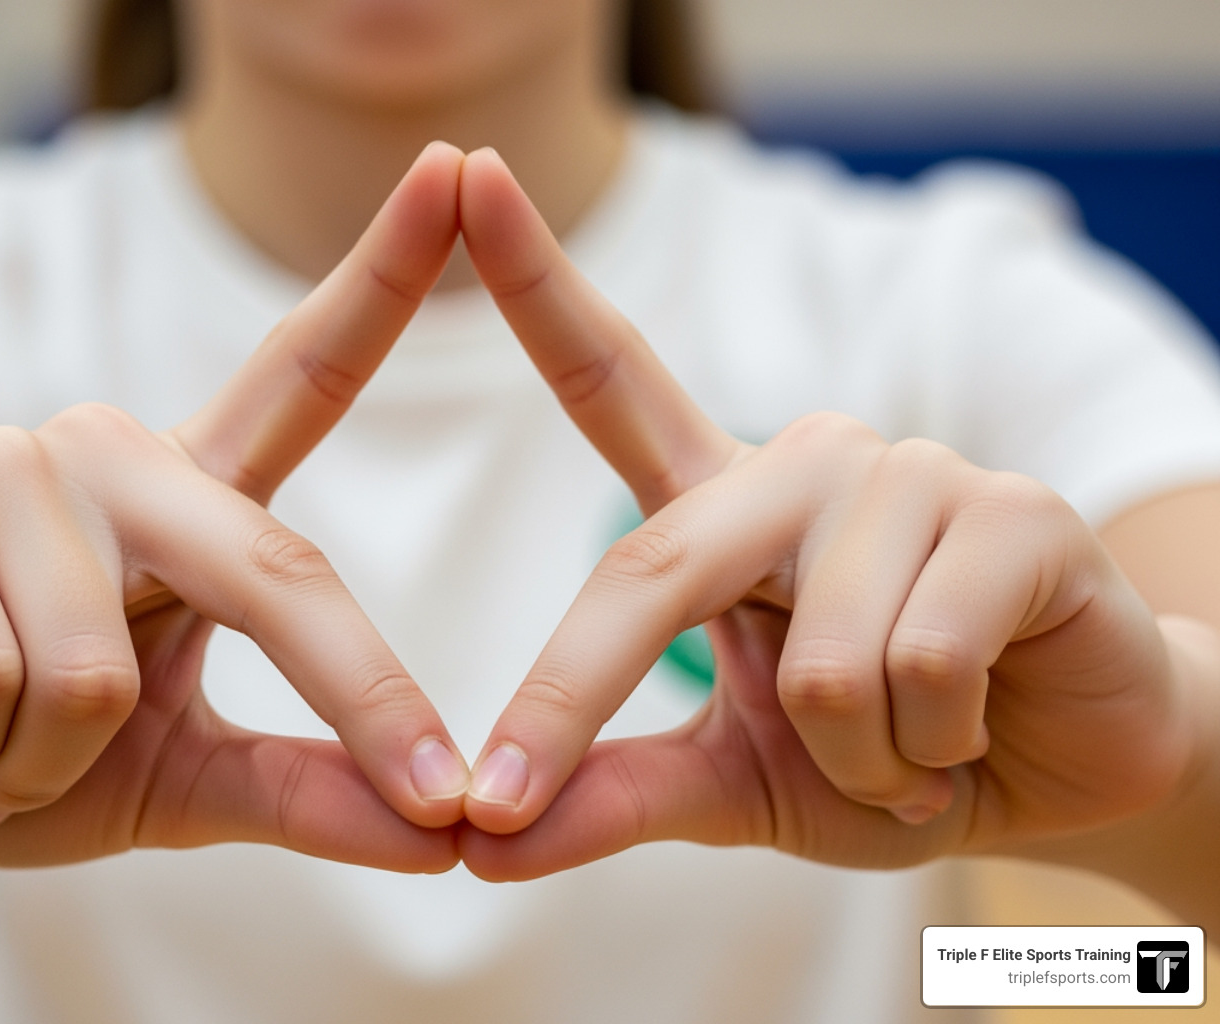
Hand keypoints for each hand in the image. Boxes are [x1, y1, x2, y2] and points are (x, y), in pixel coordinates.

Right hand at [0, 143, 472, 876]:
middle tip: (426, 793)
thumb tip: (449, 830)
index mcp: (191, 495)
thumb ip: (310, 790)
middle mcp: (111, 453)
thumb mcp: (182, 781)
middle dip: (353, 696)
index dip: (386, 276)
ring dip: (47, 761)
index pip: (303, 373)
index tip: (459, 174)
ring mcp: (4, 465)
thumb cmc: (15, 751)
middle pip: (271, 571)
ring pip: (96, 672)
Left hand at [452, 148, 1206, 879]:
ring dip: (859, 754)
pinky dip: (932, 745)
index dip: (535, 281)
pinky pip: (916, 666)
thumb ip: (610, 794)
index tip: (465, 175)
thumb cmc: (888, 756)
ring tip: (911, 738)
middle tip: (681, 791)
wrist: (1065, 771)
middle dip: (604, 706)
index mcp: (721, 503)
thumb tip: (474, 840)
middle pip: (656, 568)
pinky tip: (976, 719)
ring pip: (815, 659)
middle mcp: (801, 461)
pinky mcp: (1010, 510)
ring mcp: (908, 473)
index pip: (610, 378)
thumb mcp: (733, 785)